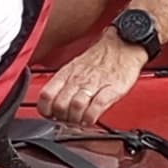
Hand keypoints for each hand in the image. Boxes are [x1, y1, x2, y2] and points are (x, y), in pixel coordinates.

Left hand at [34, 34, 150, 128]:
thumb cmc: (100, 58)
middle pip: (60, 105)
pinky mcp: (112, 89)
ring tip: (79, 121)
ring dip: (76, 120)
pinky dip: (91, 118)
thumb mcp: (74, 66)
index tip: (50, 115)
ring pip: (76, 107)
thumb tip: (52, 103)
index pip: (46, 95)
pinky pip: (97, 107)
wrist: (123, 45)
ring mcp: (95, 84)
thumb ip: (63, 84)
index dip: (44, 109)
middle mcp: (78, 79)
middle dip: (61, 118)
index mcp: (67, 74)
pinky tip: (90, 119)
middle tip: (67, 120)